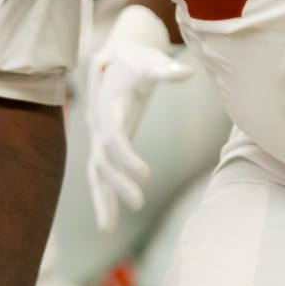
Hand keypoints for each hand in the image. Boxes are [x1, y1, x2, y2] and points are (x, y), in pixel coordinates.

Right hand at [85, 3, 190, 232]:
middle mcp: (97, 123)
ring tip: (108, 228)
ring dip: (103, 197)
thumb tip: (188, 73)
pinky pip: (98, 174)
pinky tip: (107, 222)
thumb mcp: (149, 59)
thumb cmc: (136, 58)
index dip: (127, 158)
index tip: (147, 176)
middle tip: (140, 203)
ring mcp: (97, 135)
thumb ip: (165, 69)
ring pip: (96, 171)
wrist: (113, 56)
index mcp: (107, 104)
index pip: (114, 137)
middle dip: (119, 183)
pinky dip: (101, 197)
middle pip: (103, 159)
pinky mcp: (103, 144)